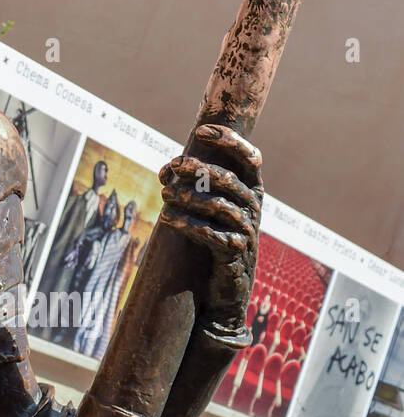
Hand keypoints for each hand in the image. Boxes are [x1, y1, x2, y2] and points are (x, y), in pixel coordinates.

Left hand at [158, 123, 263, 336]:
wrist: (225, 285)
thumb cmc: (214, 236)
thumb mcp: (210, 206)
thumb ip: (194, 184)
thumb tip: (168, 170)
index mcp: (250, 190)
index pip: (250, 158)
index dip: (230, 141)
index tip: (203, 130)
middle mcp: (252, 207)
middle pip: (230, 180)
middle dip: (199, 169)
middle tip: (173, 165)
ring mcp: (246, 231)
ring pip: (219, 206)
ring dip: (188, 197)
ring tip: (164, 194)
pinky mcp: (235, 253)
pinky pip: (211, 234)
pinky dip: (187, 224)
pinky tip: (166, 218)